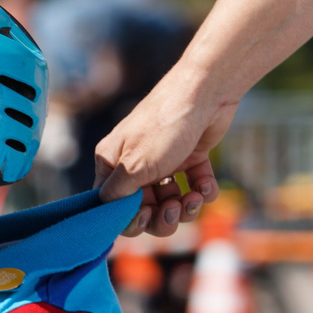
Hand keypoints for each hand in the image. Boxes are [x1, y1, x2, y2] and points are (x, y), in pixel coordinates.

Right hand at [94, 69, 234, 236]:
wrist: (206, 93)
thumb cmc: (163, 127)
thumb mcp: (134, 166)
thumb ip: (117, 195)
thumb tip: (105, 213)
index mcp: (113, 164)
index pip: (112, 206)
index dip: (129, 219)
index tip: (146, 214)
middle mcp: (136, 165)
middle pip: (145, 211)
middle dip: (162, 218)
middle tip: (174, 210)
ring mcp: (164, 162)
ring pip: (171, 204)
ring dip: (185, 208)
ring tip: (194, 197)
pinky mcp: (190, 158)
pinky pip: (195, 188)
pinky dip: (203, 191)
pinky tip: (206, 184)